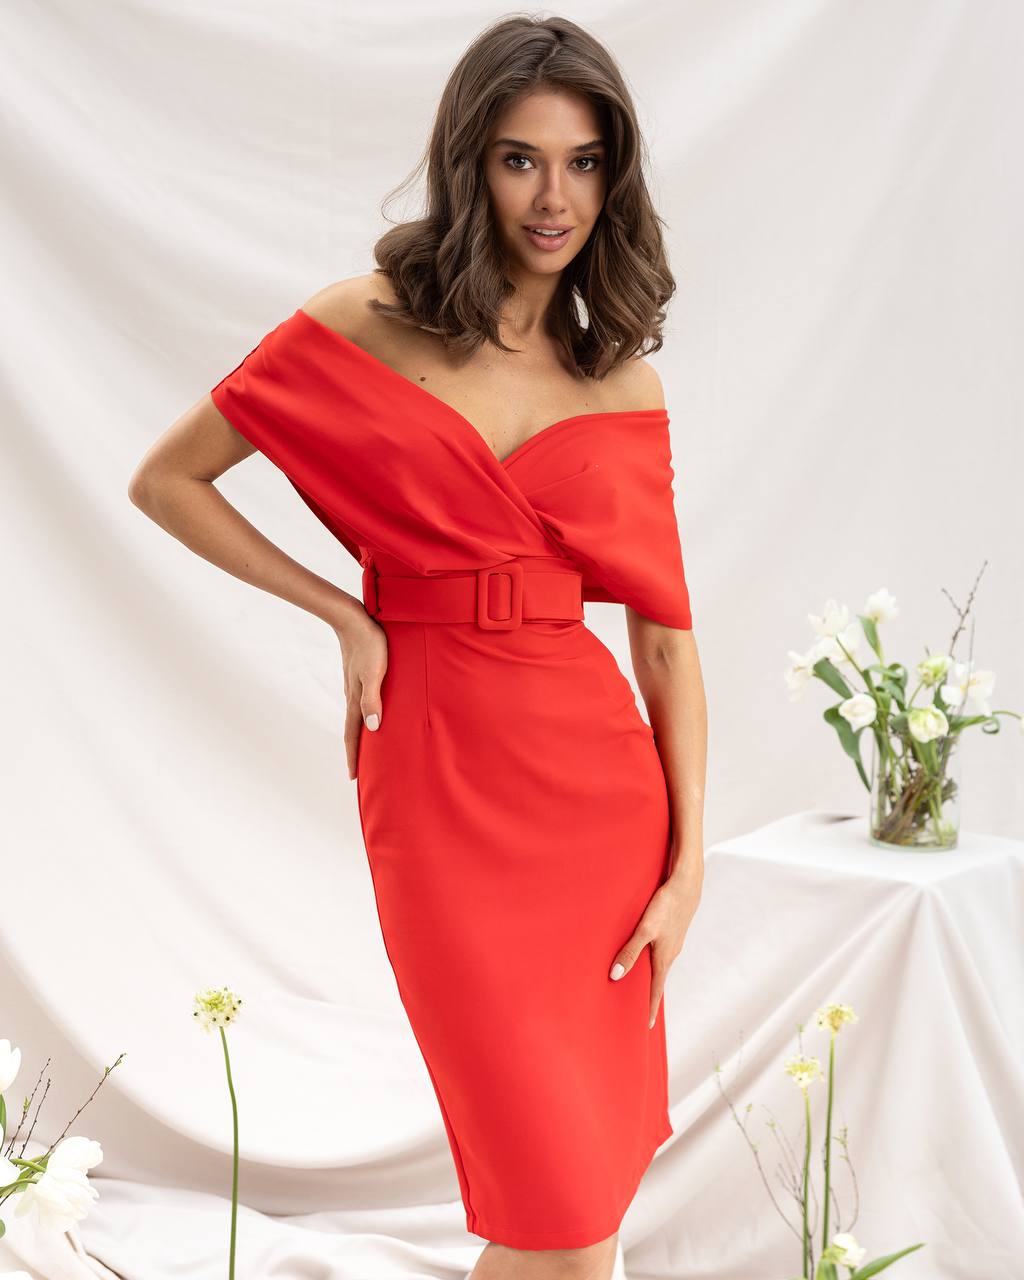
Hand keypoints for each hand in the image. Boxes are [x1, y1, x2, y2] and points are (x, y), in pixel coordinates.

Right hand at [333, 611, 388, 779]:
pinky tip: (372, 712)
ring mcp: (354, 685)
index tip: (353, 777)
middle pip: (353, 729)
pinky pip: (362, 702)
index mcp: (355, 699)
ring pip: (357, 715)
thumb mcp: (374, 673)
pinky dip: (365, 714)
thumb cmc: (369, 644)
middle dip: (356, 751)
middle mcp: (353, 695)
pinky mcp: (359, 674)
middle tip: (359, 770)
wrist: (352, 619)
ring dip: (360, 733)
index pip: (353, 735)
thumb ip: (372, 699)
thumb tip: (372, 728)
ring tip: (367, 746)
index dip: (354, 757)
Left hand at [609, 861, 702, 1028]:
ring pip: (659, 966)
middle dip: (649, 997)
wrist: (687, 884)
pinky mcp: (672, 931)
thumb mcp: (645, 929)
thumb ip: (629, 951)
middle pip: (657, 981)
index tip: (646, 1026)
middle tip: (640, 1013)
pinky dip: (652, 961)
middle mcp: (670, 954)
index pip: (655, 990)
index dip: (649, 1008)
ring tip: (640, 987)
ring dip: (650, 978)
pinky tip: (646, 955)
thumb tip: (615, 976)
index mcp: (664, 958)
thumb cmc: (666, 905)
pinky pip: (660, 953)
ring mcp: (672, 943)